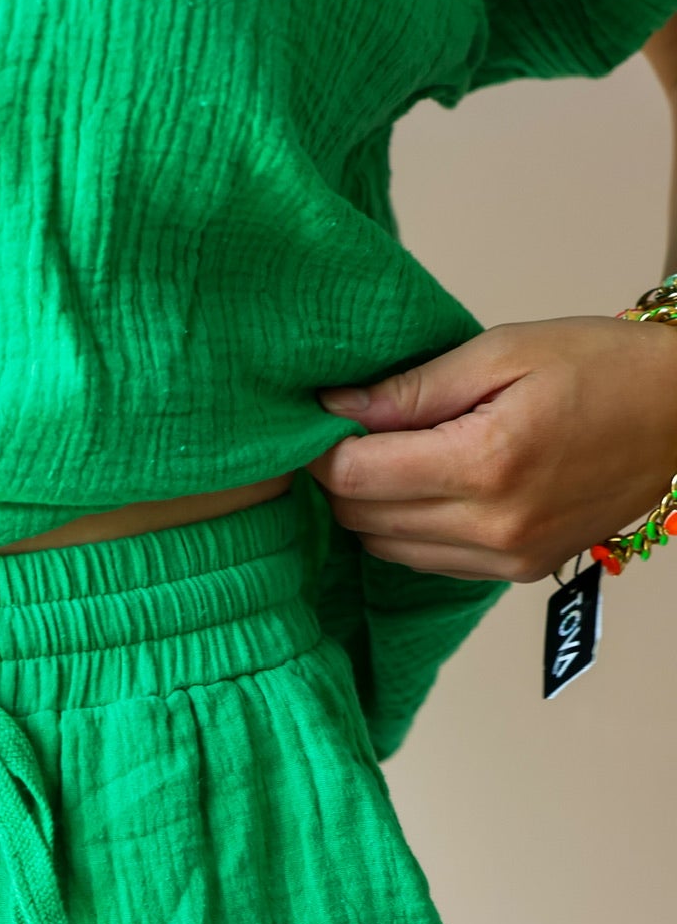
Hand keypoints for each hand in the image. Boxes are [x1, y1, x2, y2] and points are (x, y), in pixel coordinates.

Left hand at [305, 315, 676, 580]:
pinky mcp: (514, 572)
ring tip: (395, 455)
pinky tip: (428, 486)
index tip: (323, 418)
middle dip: (342, 477)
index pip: (355, 478)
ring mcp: (504, 559)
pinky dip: (408, 528)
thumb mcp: (503, 350)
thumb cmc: (601, 366)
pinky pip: (426, 562)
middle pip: (362, 519)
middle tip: (356, 430)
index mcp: (485, 464)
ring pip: (386, 549)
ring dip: (373, 507)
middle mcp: (492, 526)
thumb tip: (335, 408)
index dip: (322, 449)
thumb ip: (414, 388)